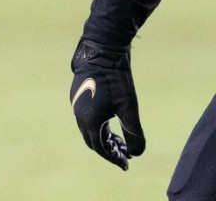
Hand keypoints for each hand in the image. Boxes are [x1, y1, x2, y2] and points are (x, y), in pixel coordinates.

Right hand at [69, 39, 145, 169]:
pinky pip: (87, 118)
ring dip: (104, 137)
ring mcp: (77, 106)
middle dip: (110, 150)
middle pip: (94, 142)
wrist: (101, 51)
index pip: (102, 149)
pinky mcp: (78, 96)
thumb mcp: (129, 106)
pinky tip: (110, 121)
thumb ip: (133, 130)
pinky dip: (99, 125)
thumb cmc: (116, 78)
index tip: (126, 164)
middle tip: (124, 154)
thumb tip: (138, 153)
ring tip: (120, 141)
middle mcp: (80, 117)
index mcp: (91, 123)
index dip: (115, 158)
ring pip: (90, 130)